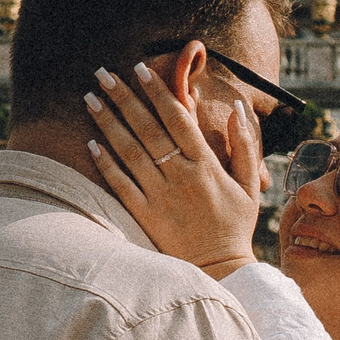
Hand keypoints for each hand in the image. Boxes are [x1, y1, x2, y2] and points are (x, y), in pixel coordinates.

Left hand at [84, 57, 263, 278]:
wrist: (220, 270)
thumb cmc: (236, 225)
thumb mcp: (250, 184)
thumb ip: (245, 144)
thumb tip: (236, 107)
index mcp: (206, 165)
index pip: (178, 119)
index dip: (157, 93)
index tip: (140, 69)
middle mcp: (180, 176)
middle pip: (147, 129)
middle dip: (124, 98)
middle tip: (102, 73)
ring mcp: (160, 196)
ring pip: (129, 152)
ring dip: (108, 123)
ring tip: (90, 99)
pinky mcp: (144, 215)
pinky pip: (121, 185)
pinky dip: (106, 163)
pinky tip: (90, 142)